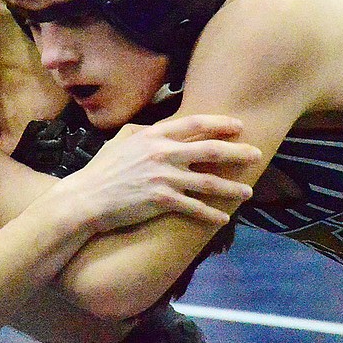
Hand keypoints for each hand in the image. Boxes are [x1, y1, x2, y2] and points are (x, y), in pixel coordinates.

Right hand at [50, 114, 260, 233]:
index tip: (239, 126)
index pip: (194, 124)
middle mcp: (162, 153)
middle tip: (256, 154)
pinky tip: (223, 219)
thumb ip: (141, 132)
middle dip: (237, 152)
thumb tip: (156, 128)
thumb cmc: (102, 170)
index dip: (220, 123)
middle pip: (210, 149)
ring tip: (248, 192)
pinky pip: (194, 208)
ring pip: (208, 181)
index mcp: (153, 135)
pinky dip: (211, 214)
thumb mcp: (120, 141)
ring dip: (232, 187)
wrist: (86, 198)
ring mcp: (163, 177)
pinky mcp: (161, 201)